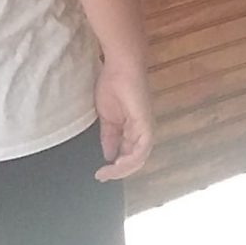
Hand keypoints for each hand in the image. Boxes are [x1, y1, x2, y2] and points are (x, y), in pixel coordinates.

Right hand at [93, 60, 154, 181]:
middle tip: (102, 177)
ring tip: (108, 173)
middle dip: (119, 171)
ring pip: (140, 157)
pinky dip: (131, 159)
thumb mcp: (107, 118)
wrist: (119, 67)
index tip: (100, 174)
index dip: (115, 166)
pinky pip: (142, 147)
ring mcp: (145, 127)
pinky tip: (117, 163)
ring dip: (124, 168)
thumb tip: (108, 156)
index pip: (128, 154)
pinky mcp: (145, 123)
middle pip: (135, 159)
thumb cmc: (112, 85)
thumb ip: (109, 137)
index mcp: (132, 128)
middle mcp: (141, 130)